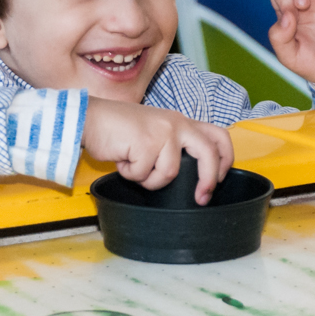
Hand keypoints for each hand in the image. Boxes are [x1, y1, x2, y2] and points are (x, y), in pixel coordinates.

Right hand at [82, 98, 233, 204]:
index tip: (220, 178)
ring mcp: (162, 133)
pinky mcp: (146, 144)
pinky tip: (122, 159)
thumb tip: (190, 174)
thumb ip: (174, 145)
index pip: (218, 136)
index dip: (225, 159)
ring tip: (134, 165)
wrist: (89, 118)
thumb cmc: (118, 129)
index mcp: (181, 121)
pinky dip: (130, 175)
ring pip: (169, 173)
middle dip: (208, 180)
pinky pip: (144, 175)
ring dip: (149, 179)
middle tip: (201, 197)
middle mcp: (176, 124)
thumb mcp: (155, 130)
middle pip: (208, 154)